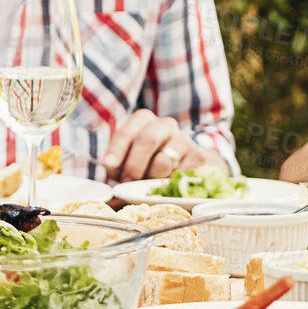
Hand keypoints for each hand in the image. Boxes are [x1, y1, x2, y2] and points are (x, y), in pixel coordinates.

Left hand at [100, 109, 216, 181]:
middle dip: (134, 165)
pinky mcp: (199, 158)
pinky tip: (170, 185)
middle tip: (128, 183)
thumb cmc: (152, 165)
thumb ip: (119, 167)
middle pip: (147, 139)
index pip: (128, 131)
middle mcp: (165, 126)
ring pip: (163, 161)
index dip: (117, 148)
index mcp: (144, 122)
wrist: (191, 166)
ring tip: (151, 185)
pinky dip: (169, 186)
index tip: (109, 165)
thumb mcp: (132, 162)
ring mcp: (184, 140)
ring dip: (152, 179)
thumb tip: (109, 178)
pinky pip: (178, 176)